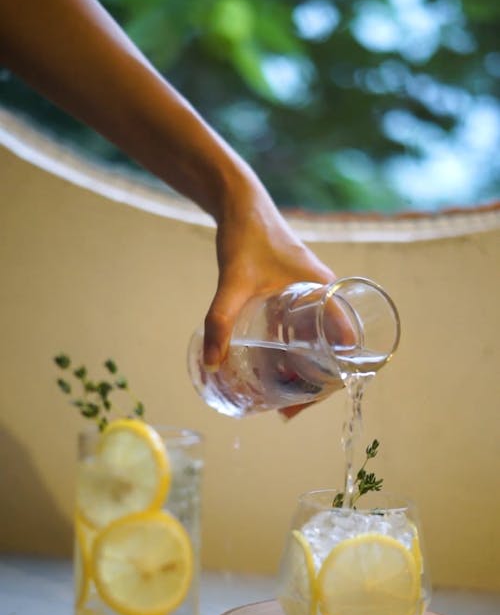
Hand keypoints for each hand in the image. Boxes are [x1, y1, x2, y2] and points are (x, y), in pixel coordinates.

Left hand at [202, 175, 338, 417]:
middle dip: (317, 386)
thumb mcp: (234, 282)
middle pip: (334, 353)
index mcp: (328, 293)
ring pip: (319, 344)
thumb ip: (221, 319)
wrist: (240, 203)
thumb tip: (210, 363)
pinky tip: (272, 371)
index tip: (309, 401)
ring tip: (282, 400)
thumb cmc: (245, 236)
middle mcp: (325, 297)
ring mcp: (311, 297)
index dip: (335, 379)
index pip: (347, 346)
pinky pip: (304, 332)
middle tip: (290, 410)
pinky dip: (294, 355)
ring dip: (306, 373)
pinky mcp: (293, 296)